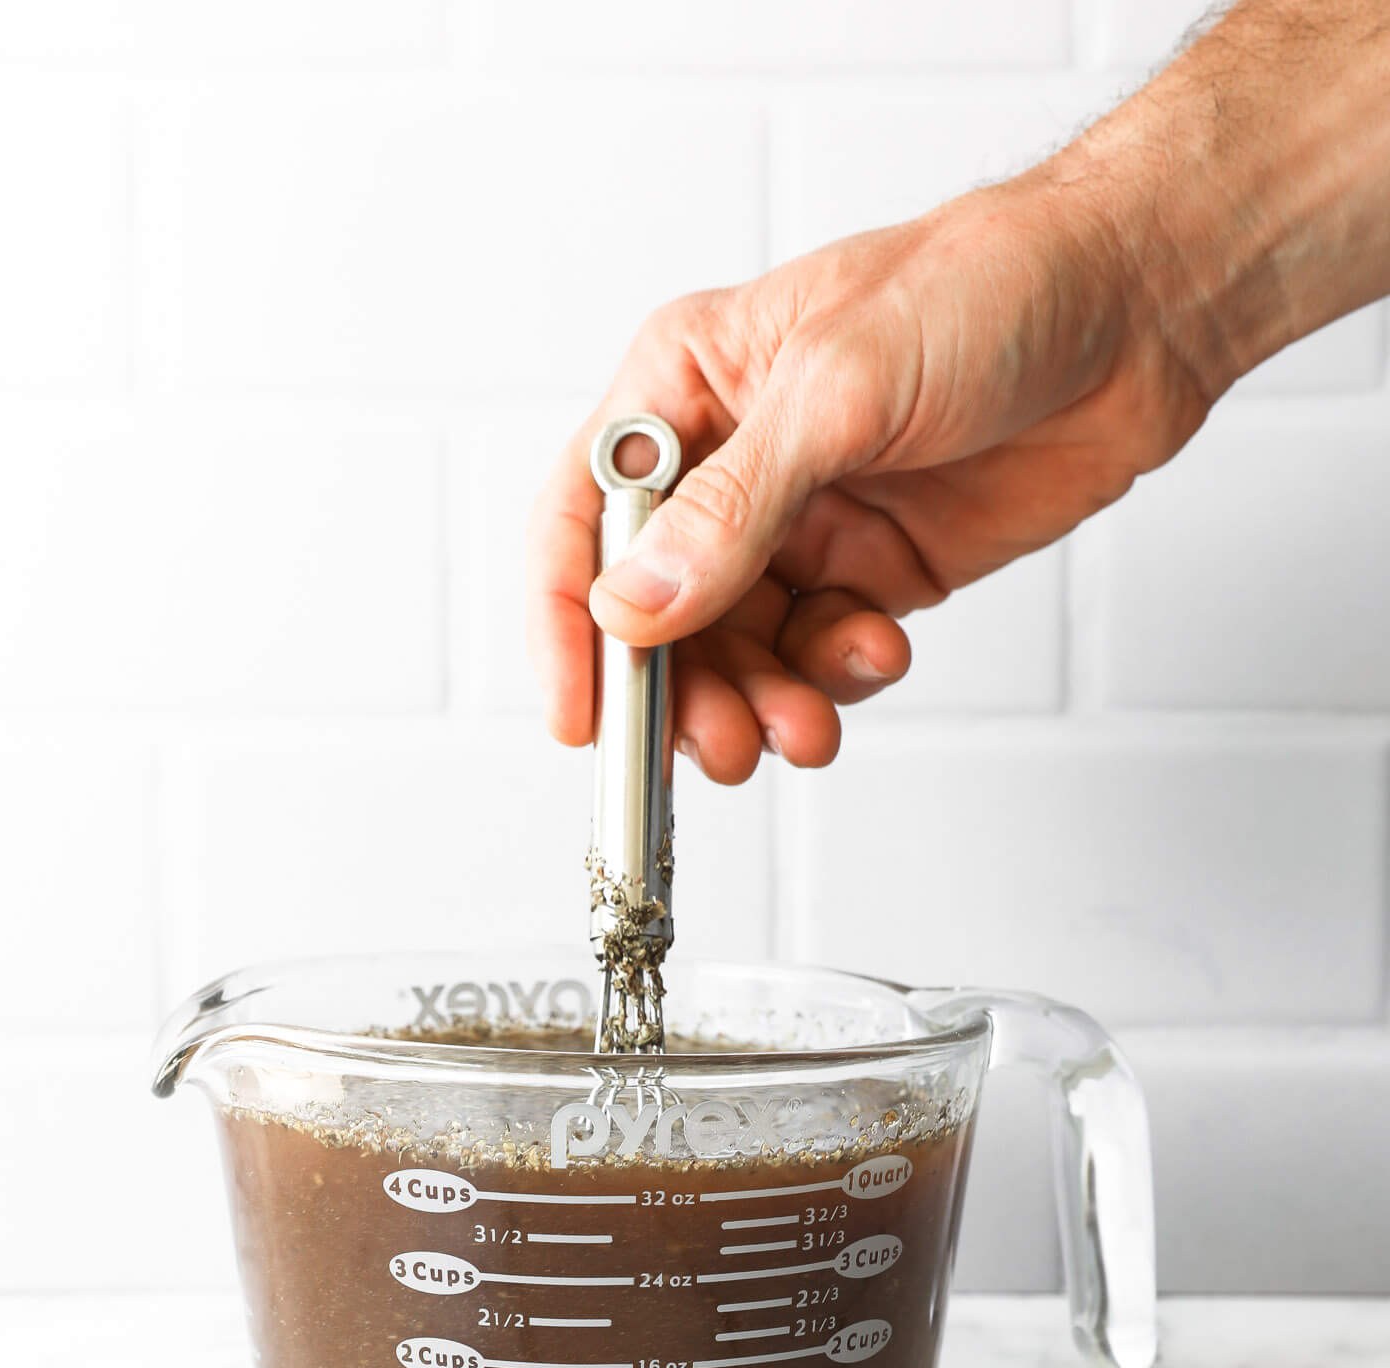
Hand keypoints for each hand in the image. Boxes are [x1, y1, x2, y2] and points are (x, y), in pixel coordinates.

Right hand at [527, 157, 1213, 783]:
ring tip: (804, 728)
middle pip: (660, 614)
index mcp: (687, 388)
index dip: (566, 625)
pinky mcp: (871, 570)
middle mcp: (732, 462)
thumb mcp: (841, 387)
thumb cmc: (988, 288)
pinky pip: (822, 655)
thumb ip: (733, 508)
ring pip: (742, 651)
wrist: (1133, 311)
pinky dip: (839, 676)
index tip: (581, 719)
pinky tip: (878, 653)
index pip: (581, 519)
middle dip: (687, 692)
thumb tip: (635, 607)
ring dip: (765, 701)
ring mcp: (802, 523)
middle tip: (725, 747)